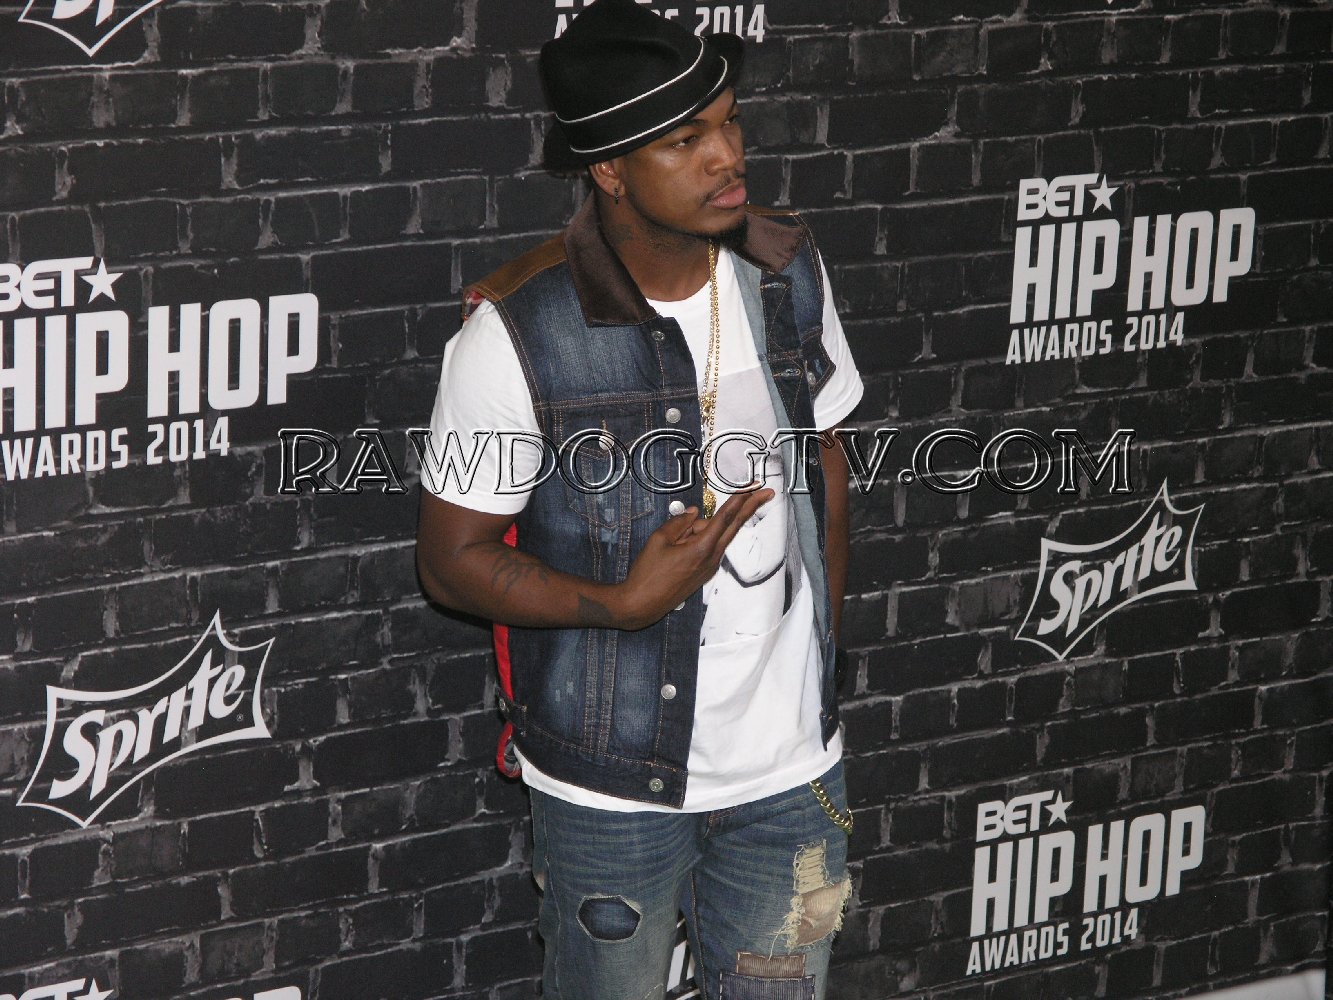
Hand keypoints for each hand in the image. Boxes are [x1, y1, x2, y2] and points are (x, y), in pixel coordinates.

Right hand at [614, 485, 774, 629]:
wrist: (642, 605)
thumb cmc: (647, 573)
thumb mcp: (658, 540)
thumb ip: (679, 522)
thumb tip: (694, 512)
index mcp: (702, 547)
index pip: (726, 517)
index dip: (741, 499)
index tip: (756, 487)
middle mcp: (712, 558)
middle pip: (734, 526)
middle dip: (751, 507)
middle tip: (767, 491)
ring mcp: (710, 567)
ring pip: (716, 536)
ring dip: (703, 528)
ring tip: (672, 542)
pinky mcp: (704, 573)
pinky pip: (708, 548)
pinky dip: (700, 539)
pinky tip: (678, 545)